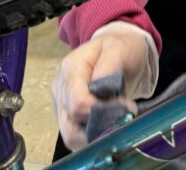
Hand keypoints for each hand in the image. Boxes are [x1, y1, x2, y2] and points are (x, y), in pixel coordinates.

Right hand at [51, 23, 156, 151]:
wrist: (117, 50)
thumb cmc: (119, 47)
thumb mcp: (119, 49)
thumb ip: (108, 68)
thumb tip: (101, 92)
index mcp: (70, 69)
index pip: (78, 103)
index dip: (101, 112)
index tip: (125, 107)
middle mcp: (60, 89)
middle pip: (70, 125)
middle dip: (99, 128)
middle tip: (122, 118)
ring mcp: (61, 104)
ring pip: (70, 136)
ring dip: (95, 137)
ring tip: (115, 123)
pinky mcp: (67, 116)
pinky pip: (75, 137)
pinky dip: (92, 139)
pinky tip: (107, 127)